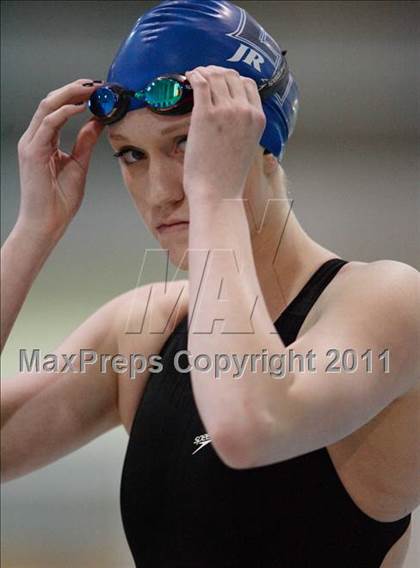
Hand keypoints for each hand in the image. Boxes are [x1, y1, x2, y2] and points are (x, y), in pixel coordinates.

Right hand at [16, 79, 104, 238]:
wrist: (47, 223)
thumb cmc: (58, 201)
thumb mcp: (79, 165)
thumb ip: (85, 142)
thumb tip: (96, 122)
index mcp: (44, 141)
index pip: (58, 109)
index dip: (76, 95)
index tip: (97, 90)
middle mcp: (34, 139)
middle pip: (51, 101)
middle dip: (74, 89)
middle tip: (96, 84)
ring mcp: (31, 144)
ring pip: (48, 107)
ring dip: (71, 94)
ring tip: (91, 90)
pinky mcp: (32, 152)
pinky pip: (48, 124)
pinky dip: (64, 113)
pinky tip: (80, 108)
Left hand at [183, 66, 265, 201]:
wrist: (218, 193)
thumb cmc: (228, 178)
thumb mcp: (247, 148)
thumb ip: (244, 128)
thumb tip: (230, 119)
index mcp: (258, 119)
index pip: (248, 84)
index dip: (232, 79)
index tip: (220, 82)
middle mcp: (245, 111)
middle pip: (231, 76)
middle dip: (216, 73)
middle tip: (204, 76)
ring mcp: (226, 111)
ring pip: (216, 76)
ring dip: (203, 72)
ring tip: (194, 76)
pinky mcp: (205, 115)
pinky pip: (201, 83)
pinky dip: (194, 75)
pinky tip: (188, 77)